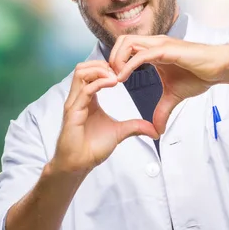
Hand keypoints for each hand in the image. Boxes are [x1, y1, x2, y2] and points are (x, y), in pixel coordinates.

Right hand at [52, 60, 158, 174]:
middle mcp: (79, 98)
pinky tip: (114, 83)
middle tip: (120, 71)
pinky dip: (99, 83)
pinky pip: (85, 90)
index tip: (124, 72)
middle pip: (84, 67)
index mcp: (88, 98)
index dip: (107, 67)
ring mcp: (74, 103)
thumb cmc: (93, 148)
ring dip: (100, 70)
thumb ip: (136, 127)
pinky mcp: (73, 112)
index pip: (91, 72)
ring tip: (116, 76)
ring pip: (81, 73)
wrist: (78, 165)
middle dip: (102, 64)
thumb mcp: (120, 132)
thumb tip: (154, 130)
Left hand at [109, 35, 228, 133]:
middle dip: (111, 59)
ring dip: (116, 60)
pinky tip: (123, 79)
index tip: (112, 82)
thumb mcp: (174, 96)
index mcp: (154, 51)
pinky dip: (128, 66)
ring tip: (116, 79)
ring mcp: (160, 45)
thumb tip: (158, 130)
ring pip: (127, 43)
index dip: (115, 63)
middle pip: (121, 41)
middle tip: (109, 80)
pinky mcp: (166, 50)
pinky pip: (141, 55)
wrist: (218, 68)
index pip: (125, 48)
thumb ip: (162, 110)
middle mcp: (155, 44)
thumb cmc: (200, 75)